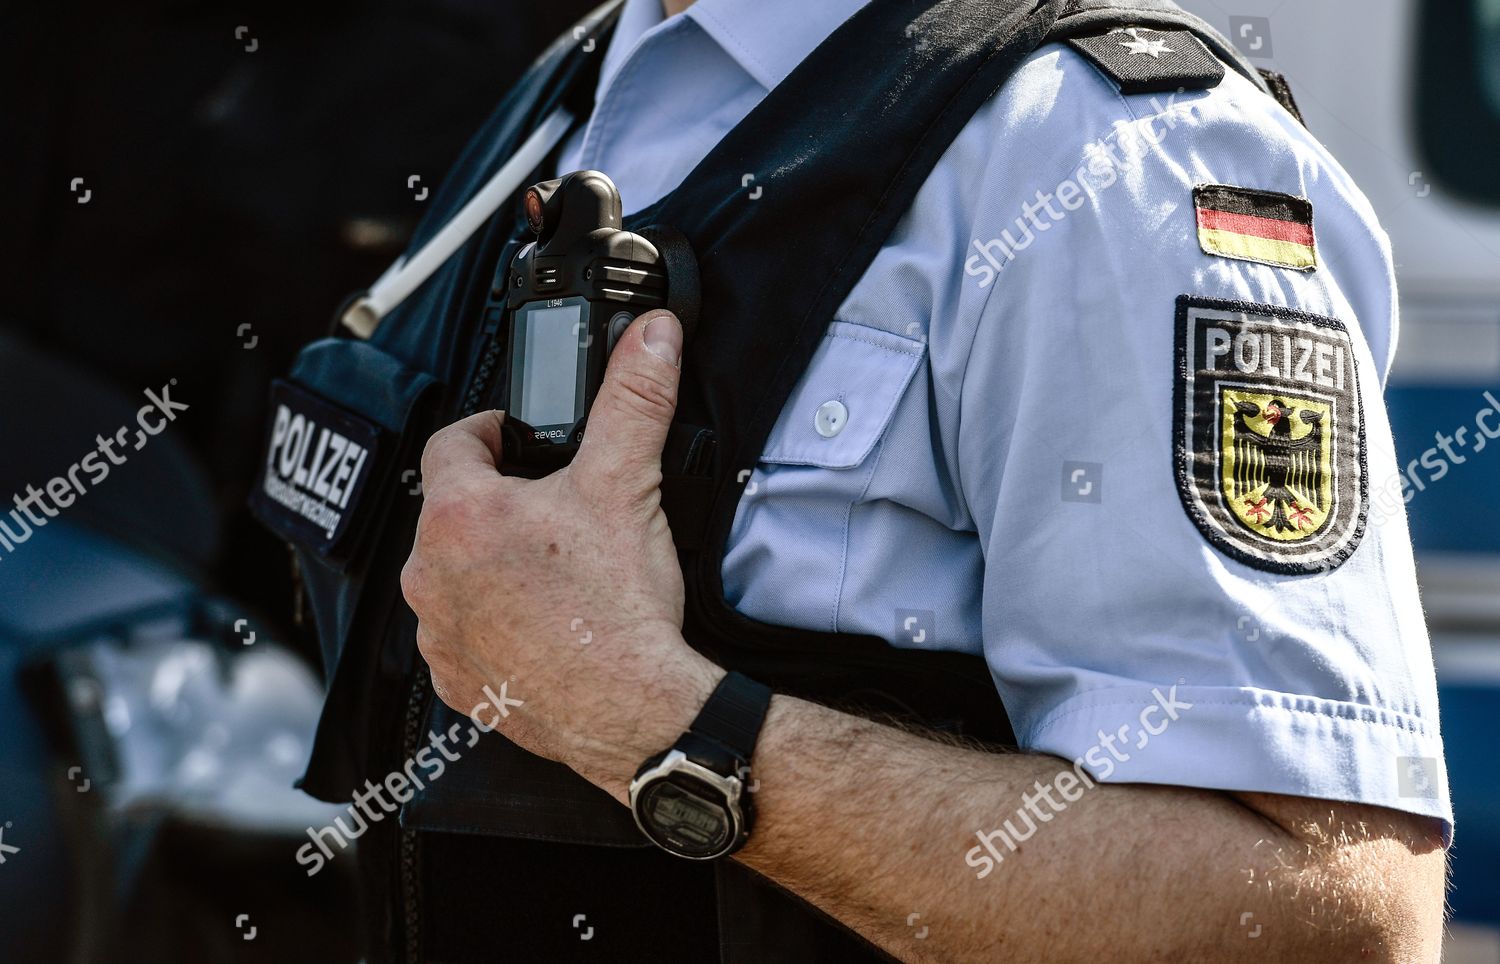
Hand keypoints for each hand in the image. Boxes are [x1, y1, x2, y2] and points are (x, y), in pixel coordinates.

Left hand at [401, 309, 721, 794]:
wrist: (634, 710)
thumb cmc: (618, 607)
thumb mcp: (627, 484)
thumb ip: (635, 399)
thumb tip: (653, 335)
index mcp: (461, 516)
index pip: (452, 443)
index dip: (489, 432)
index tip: (516, 437)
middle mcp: (432, 574)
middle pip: (452, 513)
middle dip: (497, 504)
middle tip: (553, 510)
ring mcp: (440, 634)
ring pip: (453, 576)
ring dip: (489, 566)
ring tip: (551, 571)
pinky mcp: (459, 682)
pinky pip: (463, 636)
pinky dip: (493, 624)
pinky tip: (541, 624)